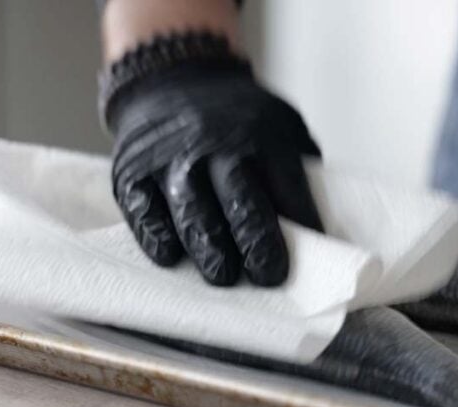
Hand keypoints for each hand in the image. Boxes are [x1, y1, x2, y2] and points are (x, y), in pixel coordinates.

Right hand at [108, 61, 321, 285]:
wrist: (172, 79)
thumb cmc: (236, 121)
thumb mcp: (279, 124)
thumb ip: (299, 167)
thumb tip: (324, 228)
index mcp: (262, 137)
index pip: (288, 188)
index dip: (302, 225)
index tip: (312, 257)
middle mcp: (215, 145)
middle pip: (241, 202)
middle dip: (256, 244)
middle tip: (266, 276)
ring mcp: (171, 158)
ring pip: (192, 210)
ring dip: (208, 249)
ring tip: (222, 276)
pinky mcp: (133, 171)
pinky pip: (144, 209)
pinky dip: (157, 235)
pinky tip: (170, 256)